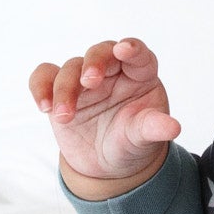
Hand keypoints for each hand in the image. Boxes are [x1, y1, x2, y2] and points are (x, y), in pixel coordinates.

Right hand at [29, 38, 179, 192]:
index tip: (125, 50)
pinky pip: (44, 77)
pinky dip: (40, 87)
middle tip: (89, 82)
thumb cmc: (132, 143)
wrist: (108, 164)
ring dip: (65, 89)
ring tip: (65, 116)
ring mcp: (84, 80)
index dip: (132, 49)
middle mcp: (112, 72)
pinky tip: (44, 106)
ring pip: (71, 68)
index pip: (138, 54)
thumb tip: (173, 127)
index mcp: (140, 76)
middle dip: (93, 64)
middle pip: (100, 53)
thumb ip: (154, 128)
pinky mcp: (60, 91)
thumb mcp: (145, 138)